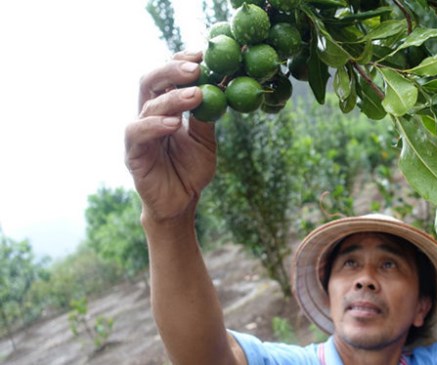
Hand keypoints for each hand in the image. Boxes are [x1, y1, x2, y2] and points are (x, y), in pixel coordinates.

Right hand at [125, 51, 216, 221]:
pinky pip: (137, 133)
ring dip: (173, 98)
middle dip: (172, 70)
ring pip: (147, 105)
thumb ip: (207, 115)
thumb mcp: (205, 140)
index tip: (203, 54)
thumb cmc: (191, 170)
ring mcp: (139, 134)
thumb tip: (222, 85)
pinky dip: (154, 125)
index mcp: (164, 108)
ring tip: (196, 95)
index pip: (166, 77)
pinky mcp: (132, 154)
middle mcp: (148, 116)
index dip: (180, 62)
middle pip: (150, 82)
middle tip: (196, 68)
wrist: (181, 203)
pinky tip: (173, 124)